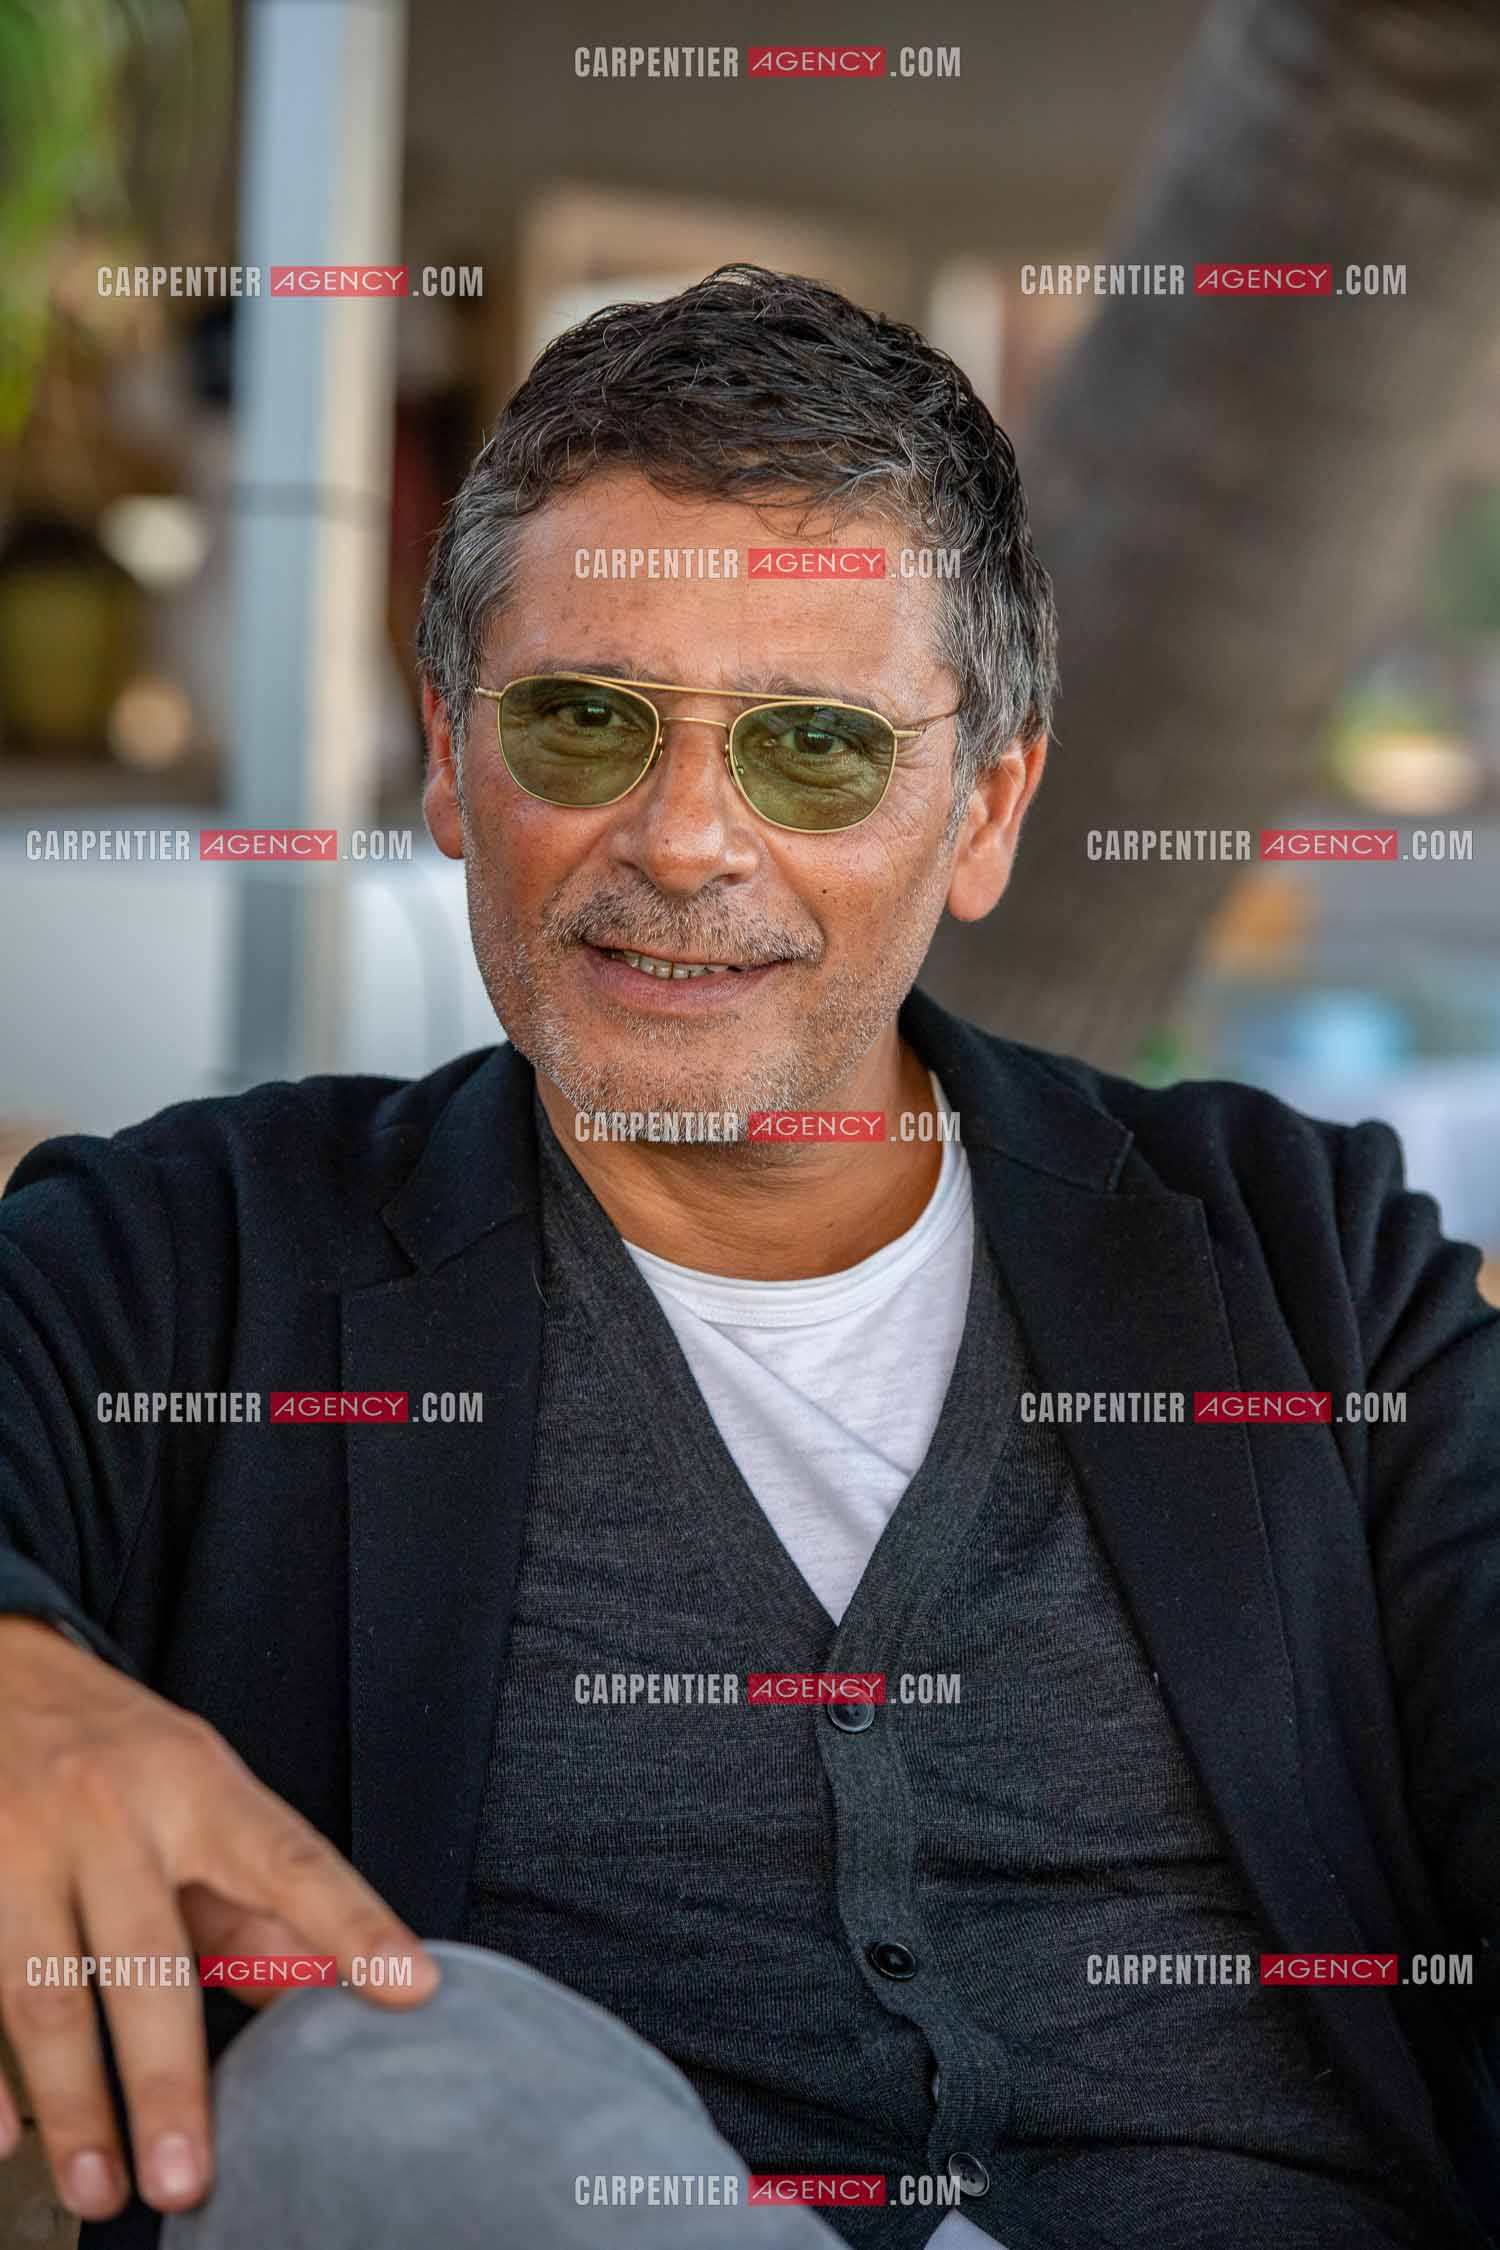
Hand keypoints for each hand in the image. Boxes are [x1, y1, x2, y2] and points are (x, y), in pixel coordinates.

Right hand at [0, 1616, 439, 2221]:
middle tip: (188, 2181)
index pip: (290, 1859)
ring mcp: (21, 1843)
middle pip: (145, 1958)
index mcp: (197, 1787)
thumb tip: (334, 1990)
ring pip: (42, 1988)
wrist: (0, 1670)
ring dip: (75, 2104)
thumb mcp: (204, 1794)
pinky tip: (4, 2144)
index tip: (411, 1987)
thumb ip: (262, 1898)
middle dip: (166, 2079)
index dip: (353, 1923)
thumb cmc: (121, 1752)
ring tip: (105, 2190)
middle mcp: (112, 1813)